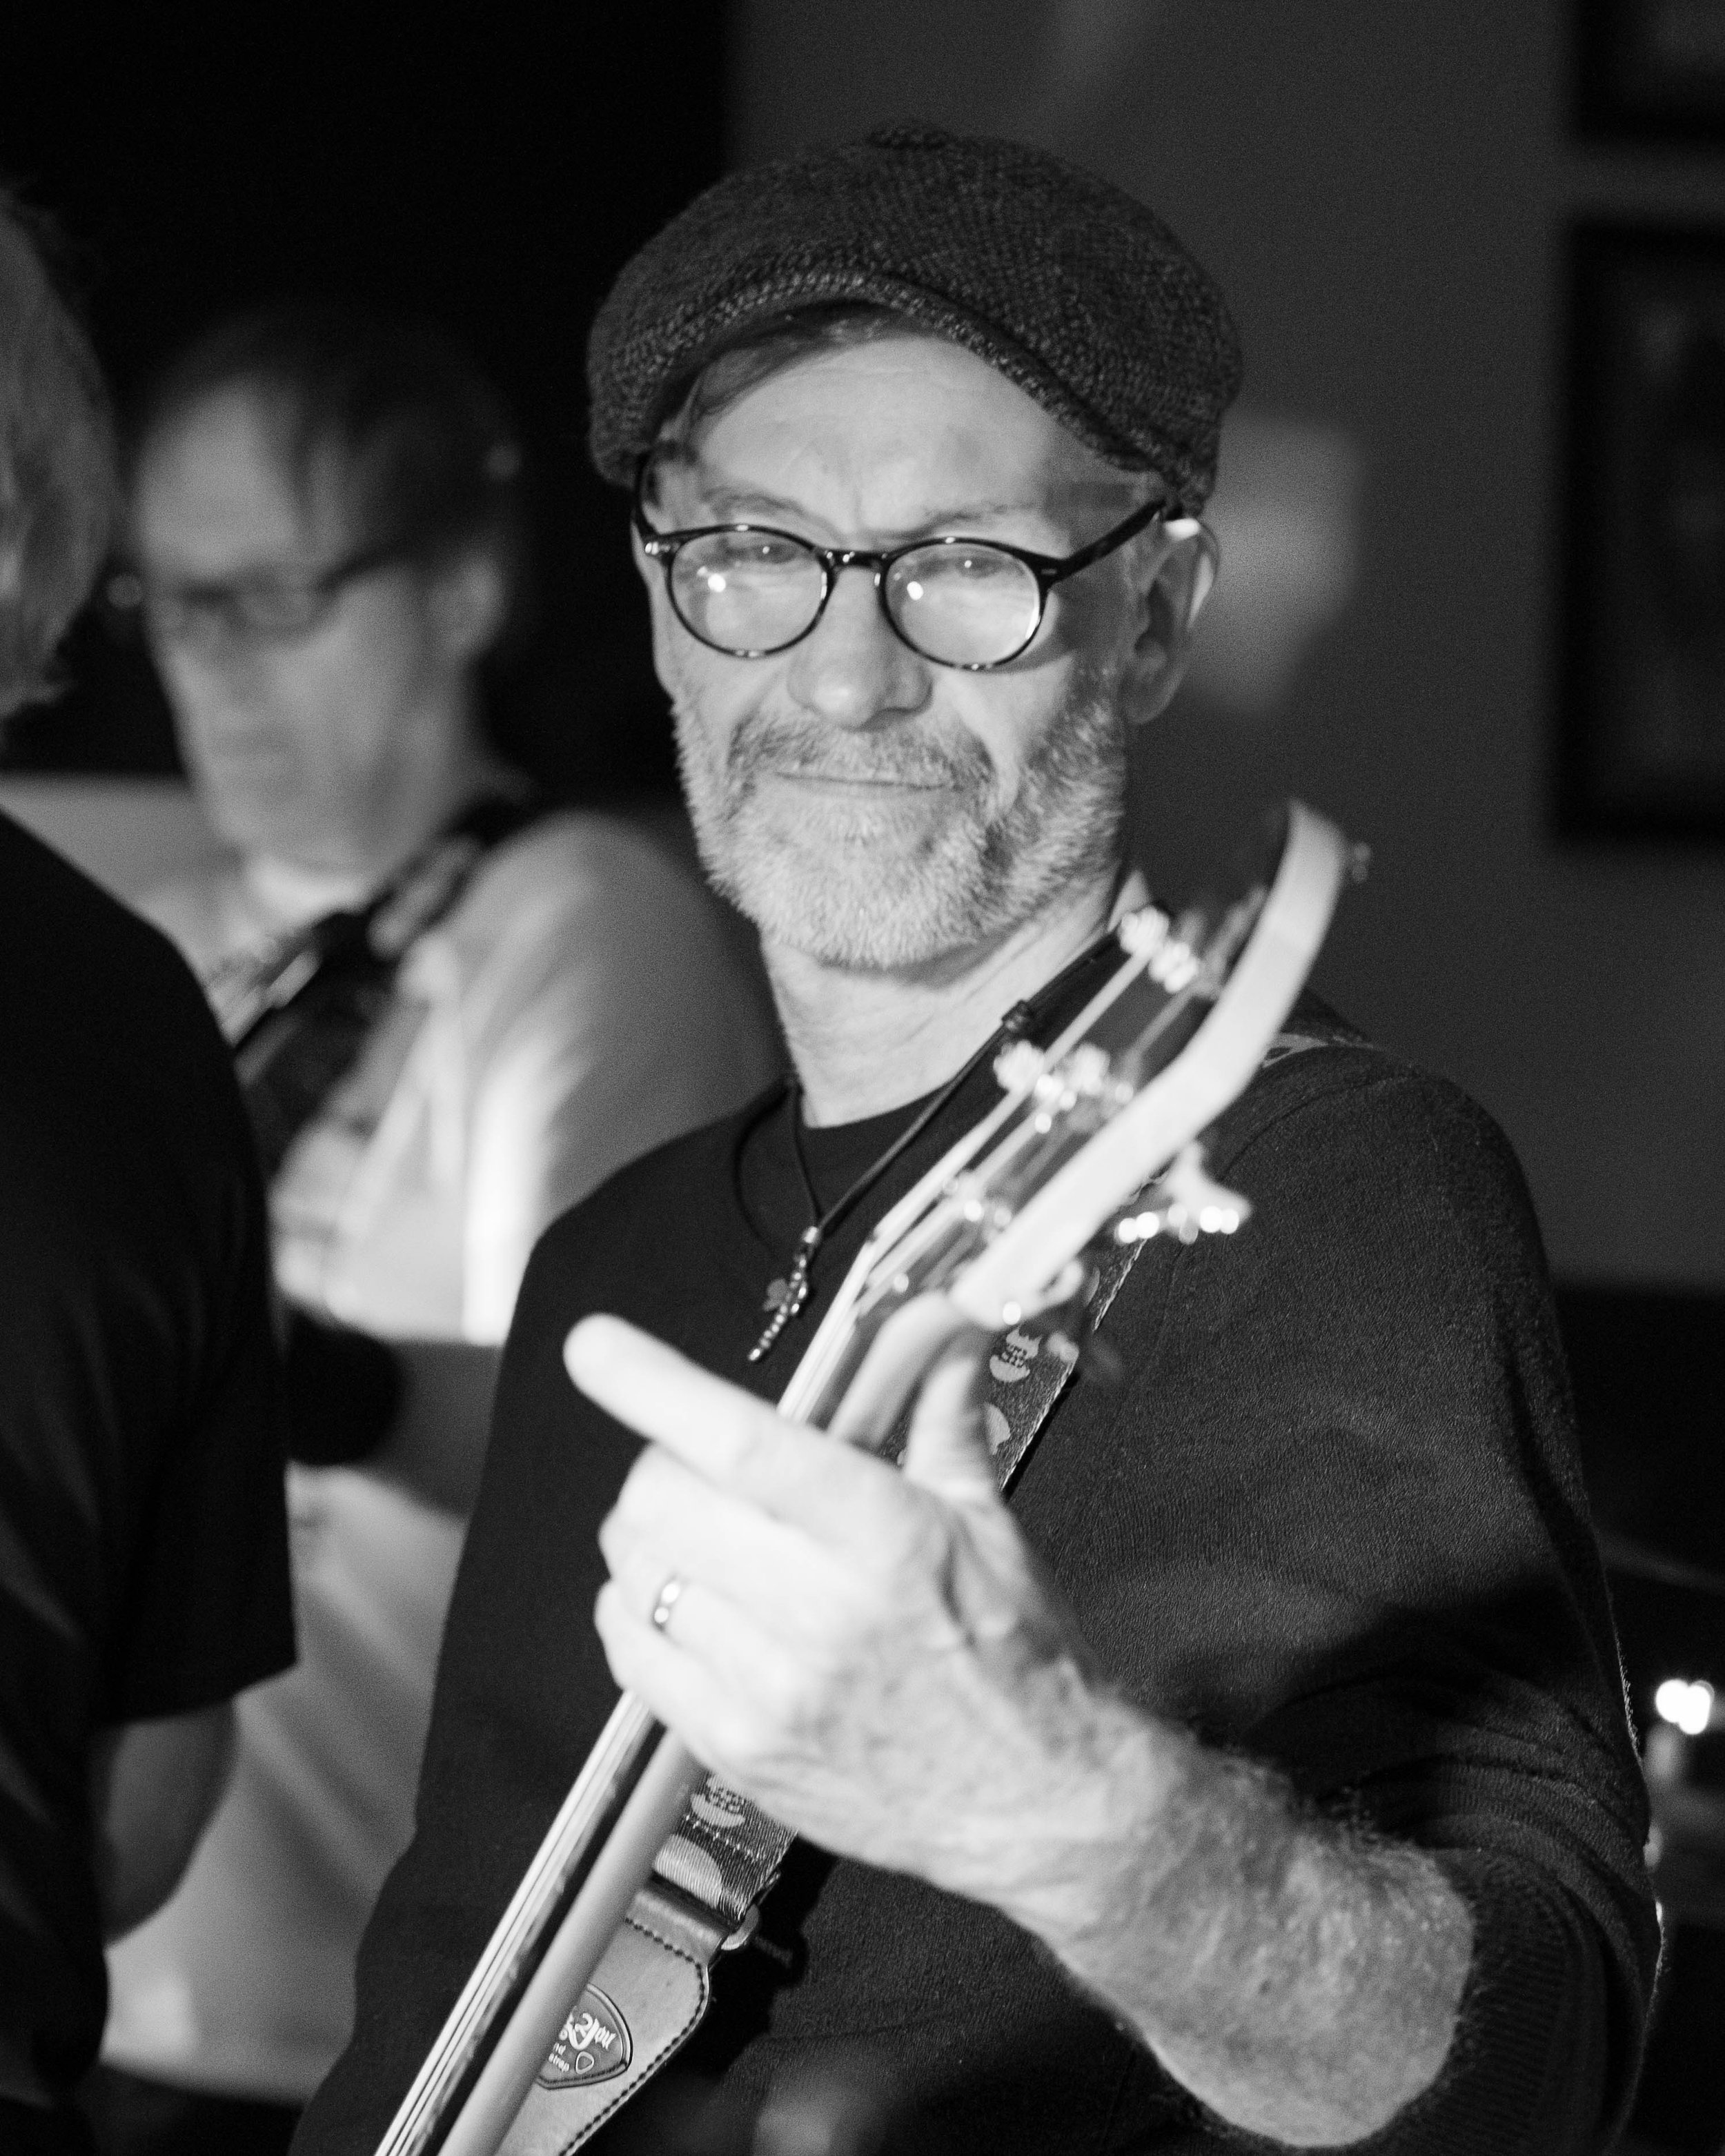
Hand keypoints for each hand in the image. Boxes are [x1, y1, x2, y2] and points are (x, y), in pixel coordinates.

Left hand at [565, 1313, 1145, 1916]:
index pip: (742, 1442)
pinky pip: (630, 1653)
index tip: (598, 1347)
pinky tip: (685, 1603)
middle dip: (664, 1461)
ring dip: (648, 1535)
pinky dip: (636, 1609)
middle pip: (664, 1500)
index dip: (653, 1387)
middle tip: (701, 1468)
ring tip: (700, 1537)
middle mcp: (821, 1611)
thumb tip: (938, 1321)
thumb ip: (941, 1410)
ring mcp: (770, 1690)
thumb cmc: (1015, 1653)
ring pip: (636, 1572)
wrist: (1036, 1802)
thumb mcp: (986, 1520)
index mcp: (885, 1535)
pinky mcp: (736, 1751)